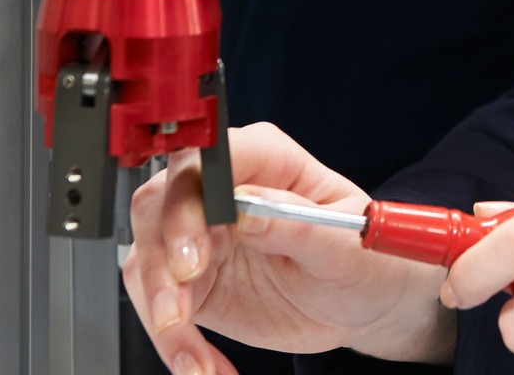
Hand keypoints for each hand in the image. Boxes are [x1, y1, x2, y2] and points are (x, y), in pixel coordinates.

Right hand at [124, 122, 454, 374]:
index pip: (205, 161)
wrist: (364, 302)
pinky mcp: (194, 281)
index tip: (191, 255)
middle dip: (161, 262)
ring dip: (162, 316)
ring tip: (196, 360)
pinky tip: (203, 366)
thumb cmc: (365, 256)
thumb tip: (249, 210)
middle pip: (159, 207)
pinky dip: (175, 344)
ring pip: (148, 262)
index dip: (186, 203)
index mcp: (264, 159)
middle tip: (178, 313)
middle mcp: (224, 191)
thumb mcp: (346, 244)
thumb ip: (297, 225)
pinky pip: (160, 307)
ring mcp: (204, 235)